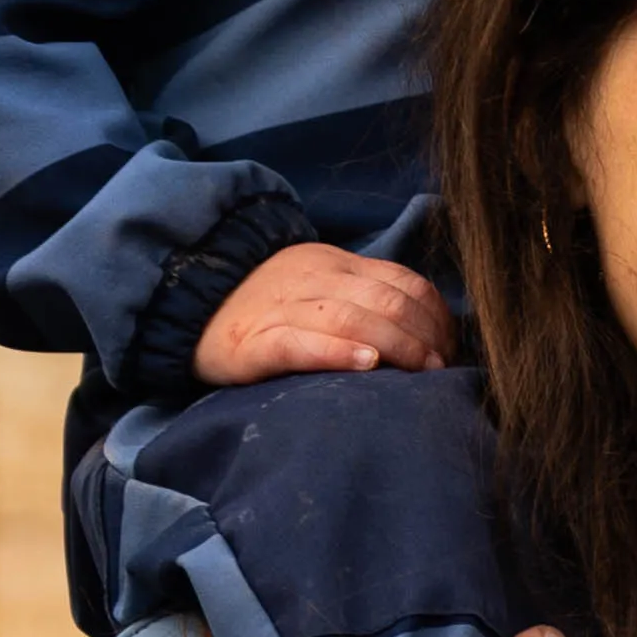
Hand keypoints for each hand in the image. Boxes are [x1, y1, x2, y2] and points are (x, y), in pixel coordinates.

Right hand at [190, 244, 457, 386]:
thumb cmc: (266, 306)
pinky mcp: (254, 343)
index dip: (436, 316)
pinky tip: (367, 365)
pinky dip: (338, 352)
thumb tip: (428, 331)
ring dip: (398, 346)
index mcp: (336, 265)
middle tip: (442, 369)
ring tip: (421, 371)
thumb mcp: (319, 286)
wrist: (186, 303)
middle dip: (424, 335)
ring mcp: (283, 309)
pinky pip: (300, 342)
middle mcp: (314, 281)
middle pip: (386, 301)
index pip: (403, 282)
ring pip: (352, 318)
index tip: (451, 347)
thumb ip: (364, 298)